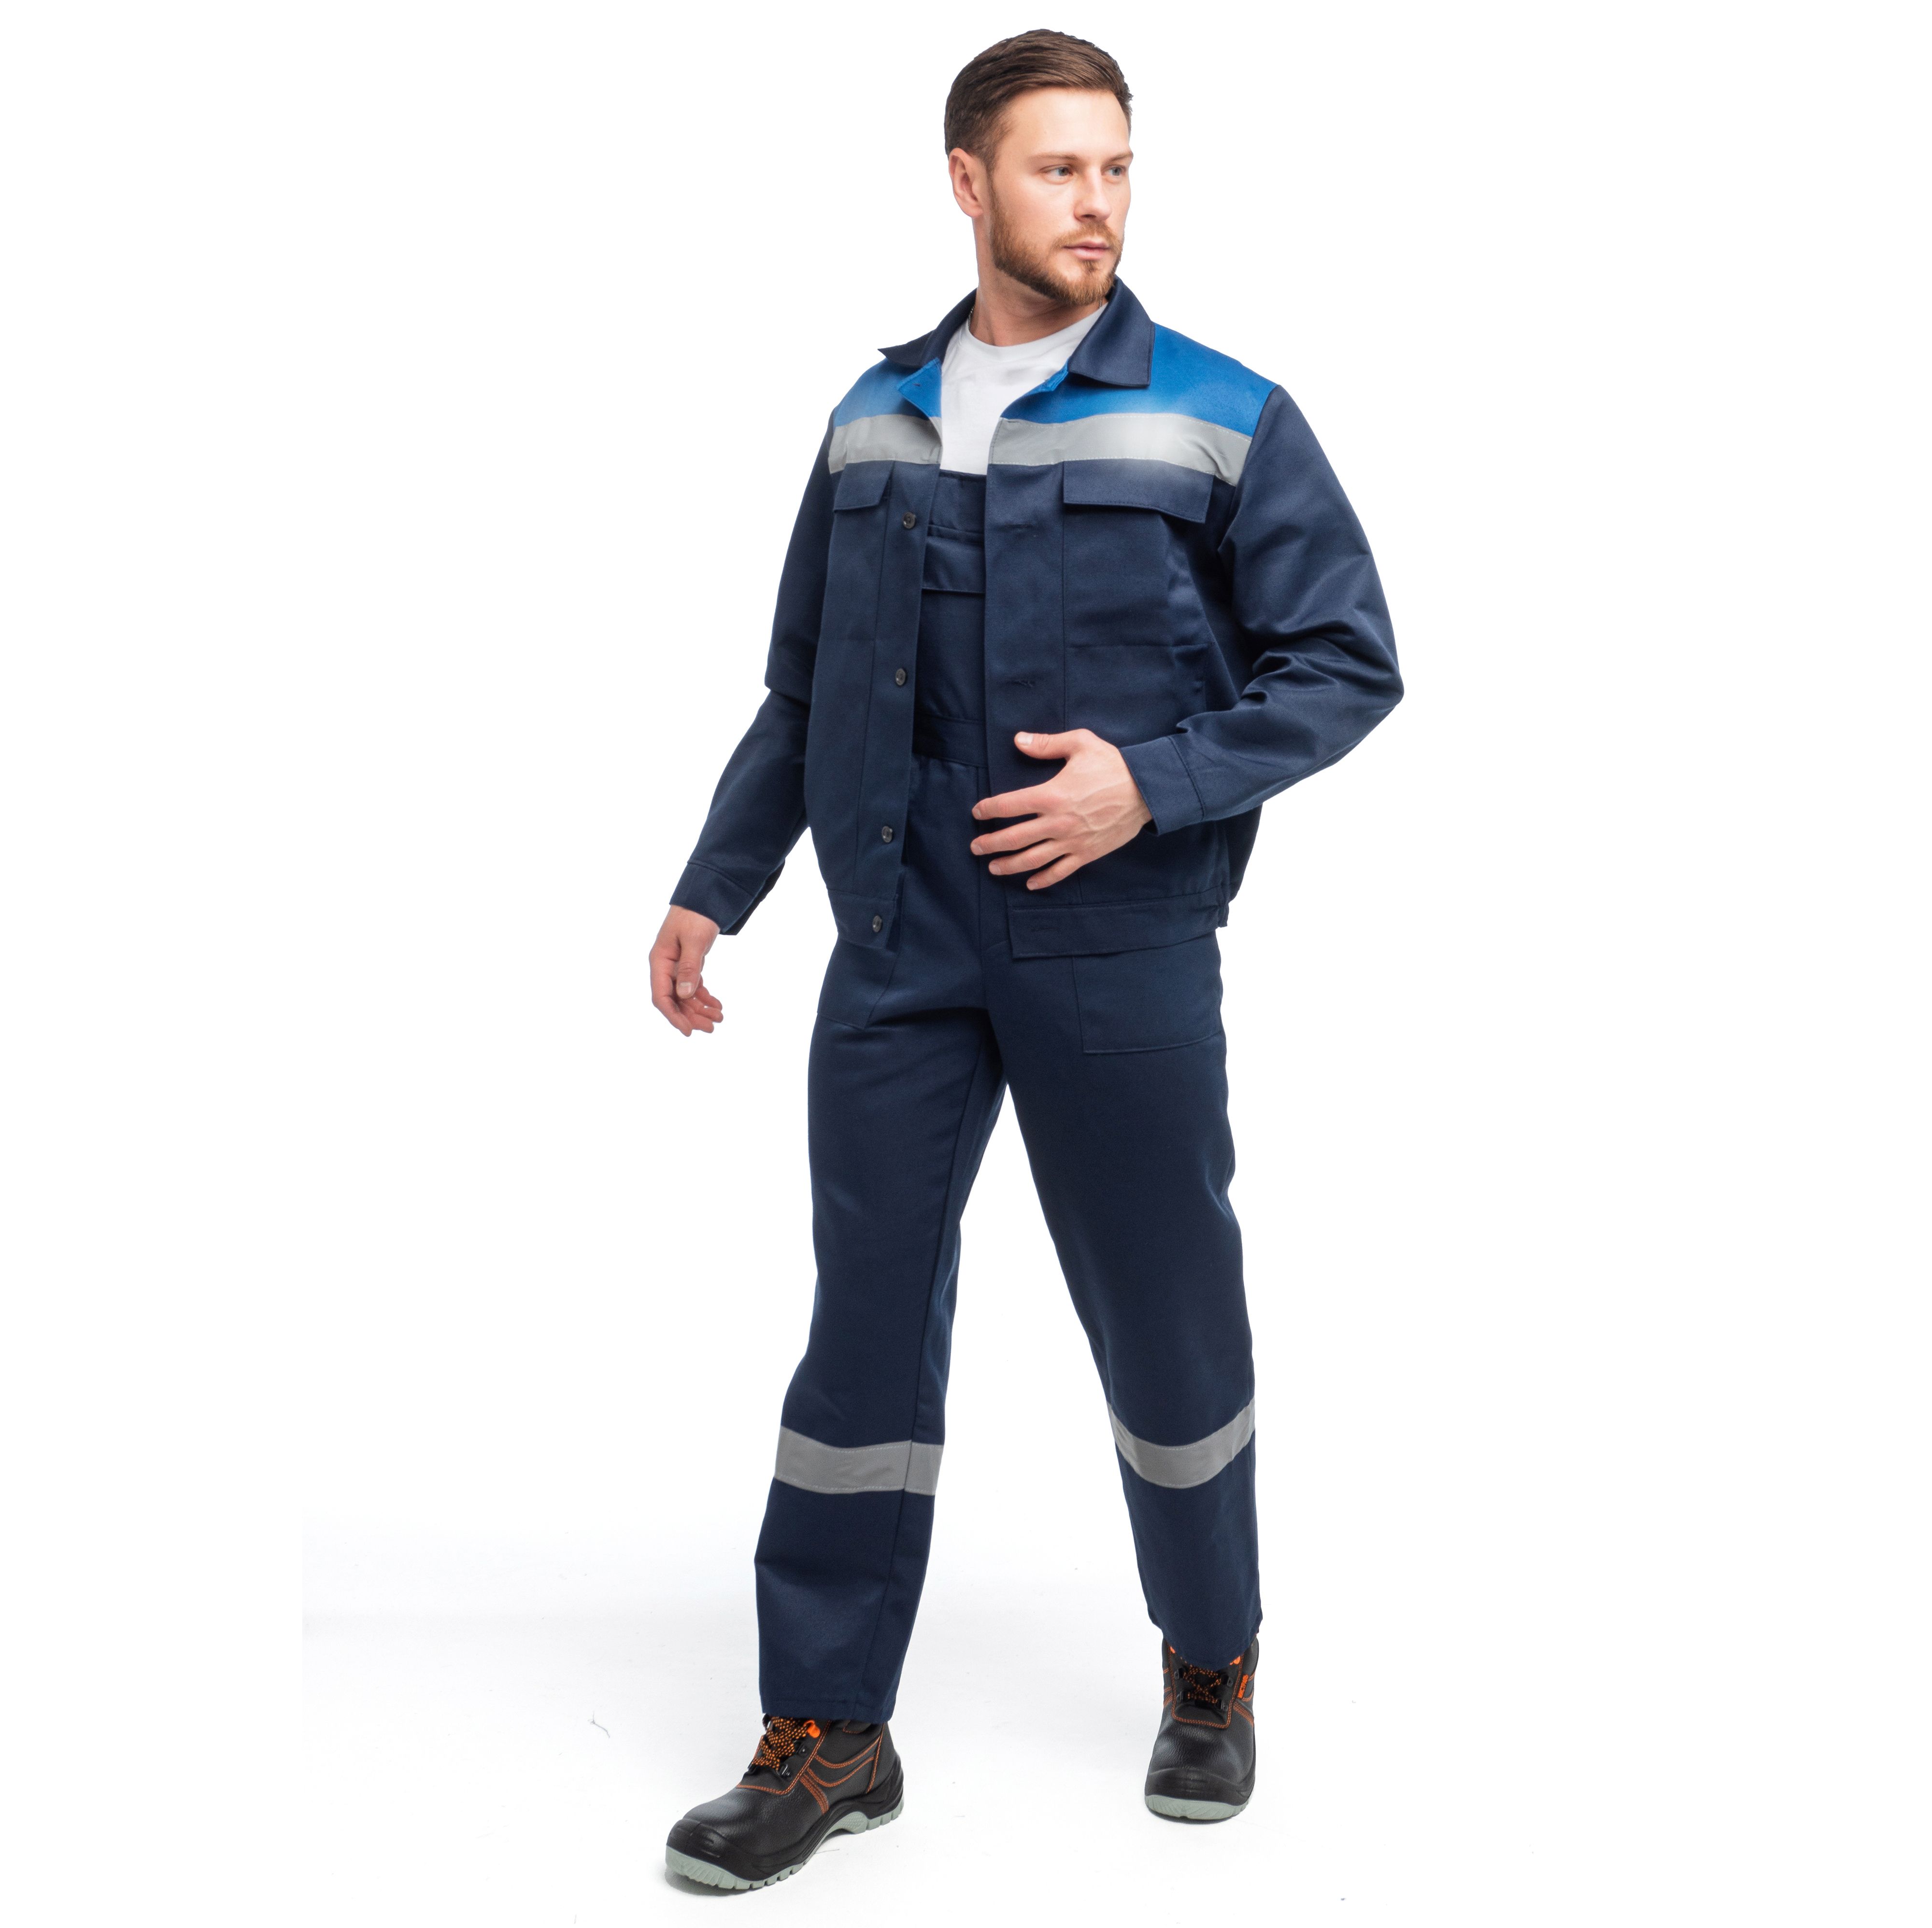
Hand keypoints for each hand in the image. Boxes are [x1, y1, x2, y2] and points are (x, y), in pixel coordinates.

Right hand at [650, 906, 723, 1035]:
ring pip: (685, 997)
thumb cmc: (695, 916)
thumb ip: (689, 967)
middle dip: (692, 1016)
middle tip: (712, 1028)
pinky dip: (705, 998)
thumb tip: (684, 994)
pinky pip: (694, 987)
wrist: (703, 899)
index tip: (688, 1031)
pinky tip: (717, 1006)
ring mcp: (676, 967)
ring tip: (719, 1019)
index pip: (661, 996)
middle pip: (675, 1000)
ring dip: (700, 1010)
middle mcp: (665, 967)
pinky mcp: (689, 965)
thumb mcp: (694, 940)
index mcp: (660, 962)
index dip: (673, 1016)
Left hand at [969, 729, 1152, 889]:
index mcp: (1051, 795)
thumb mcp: (1081, 743)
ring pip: (1032, 859)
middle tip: (975, 847)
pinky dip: (1043, 880)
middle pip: (1013, 838)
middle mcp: (1057, 822)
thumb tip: (1018, 740)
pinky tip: (1030, 883)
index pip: (1009, 805)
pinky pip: (1061, 871)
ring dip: (1009, 865)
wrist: (1148, 790)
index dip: (988, 809)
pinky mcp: (1087, 853)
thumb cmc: (1114, 765)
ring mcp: (1072, 841)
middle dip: (990, 844)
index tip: (977, 812)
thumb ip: (1046, 744)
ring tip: (993, 868)